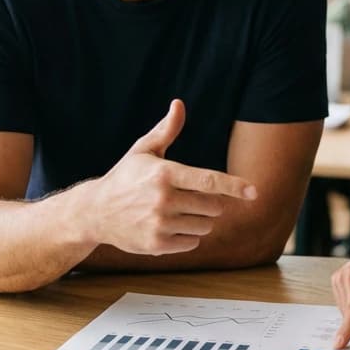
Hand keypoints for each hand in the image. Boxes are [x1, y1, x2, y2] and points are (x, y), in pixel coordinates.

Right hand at [87, 99, 257, 254]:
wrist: (95, 212)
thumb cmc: (124, 177)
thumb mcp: (143, 151)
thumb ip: (166, 130)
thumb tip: (179, 104)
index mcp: (164, 173)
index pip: (208, 180)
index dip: (234, 186)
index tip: (254, 192)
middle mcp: (163, 199)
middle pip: (212, 206)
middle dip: (209, 202)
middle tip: (190, 198)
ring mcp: (160, 224)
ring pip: (205, 226)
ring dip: (200, 220)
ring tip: (177, 211)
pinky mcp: (157, 245)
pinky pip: (192, 243)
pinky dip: (187, 236)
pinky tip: (169, 226)